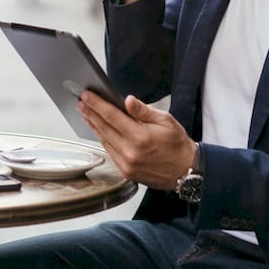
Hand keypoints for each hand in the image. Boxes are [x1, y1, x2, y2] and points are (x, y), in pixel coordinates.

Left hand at [76, 91, 196, 190]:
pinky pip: (110, 152)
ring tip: (86, 114)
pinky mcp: (126, 172)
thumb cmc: (178, 144)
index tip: (86, 96)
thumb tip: (127, 100)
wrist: (186, 170)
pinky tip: (99, 130)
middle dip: (90, 113)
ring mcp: (127, 164)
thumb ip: (143, 111)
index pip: (111, 116)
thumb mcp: (165, 121)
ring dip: (93, 126)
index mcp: (140, 137)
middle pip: (103, 128)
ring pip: (104, 141)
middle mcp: (130, 152)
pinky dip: (102, 139)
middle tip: (81, 102)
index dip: (97, 104)